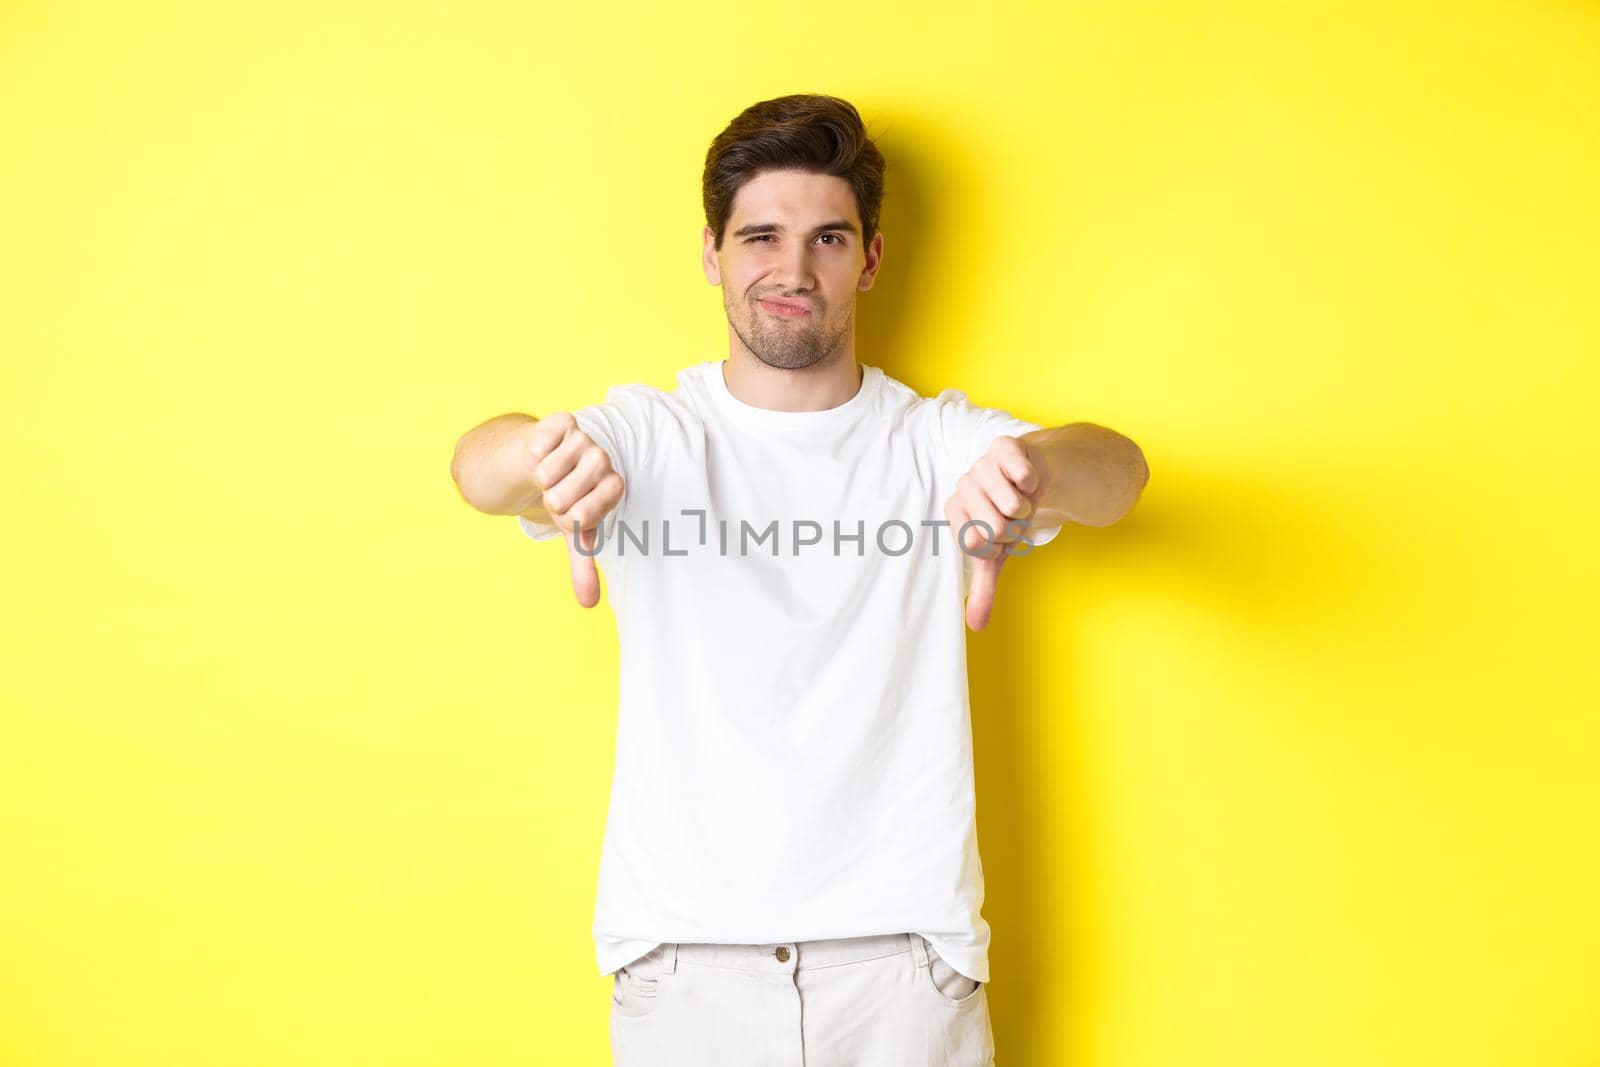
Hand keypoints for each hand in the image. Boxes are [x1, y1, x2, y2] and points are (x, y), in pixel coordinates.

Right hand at [524, 412, 624, 607]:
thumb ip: (584, 565)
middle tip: (556, 491)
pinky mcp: (563, 422)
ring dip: (539, 479)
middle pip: (561, 499)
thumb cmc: (565, 497)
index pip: (583, 517)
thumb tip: (589, 603)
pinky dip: (531, 456)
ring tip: (549, 475)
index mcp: (614, 488)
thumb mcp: (574, 533)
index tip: (569, 512)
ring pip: (546, 475)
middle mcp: (605, 461)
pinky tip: (541, 453)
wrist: (542, 459)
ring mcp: (585, 439)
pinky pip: (537, 449)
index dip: (565, 520)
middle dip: (549, 501)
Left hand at [945, 435, 1043, 630]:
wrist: (1037, 478)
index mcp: (955, 511)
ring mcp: (981, 464)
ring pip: (1010, 503)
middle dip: (1014, 528)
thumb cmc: (1010, 517)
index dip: (997, 545)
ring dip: (1026, 508)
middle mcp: (963, 485)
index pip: (973, 543)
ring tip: (1022, 499)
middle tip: (1014, 516)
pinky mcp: (1003, 447)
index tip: (1000, 535)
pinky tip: (1028, 479)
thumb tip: (975, 626)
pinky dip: (1032, 483)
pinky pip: (1022, 474)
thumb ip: (985, 588)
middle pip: (993, 526)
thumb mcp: (998, 554)